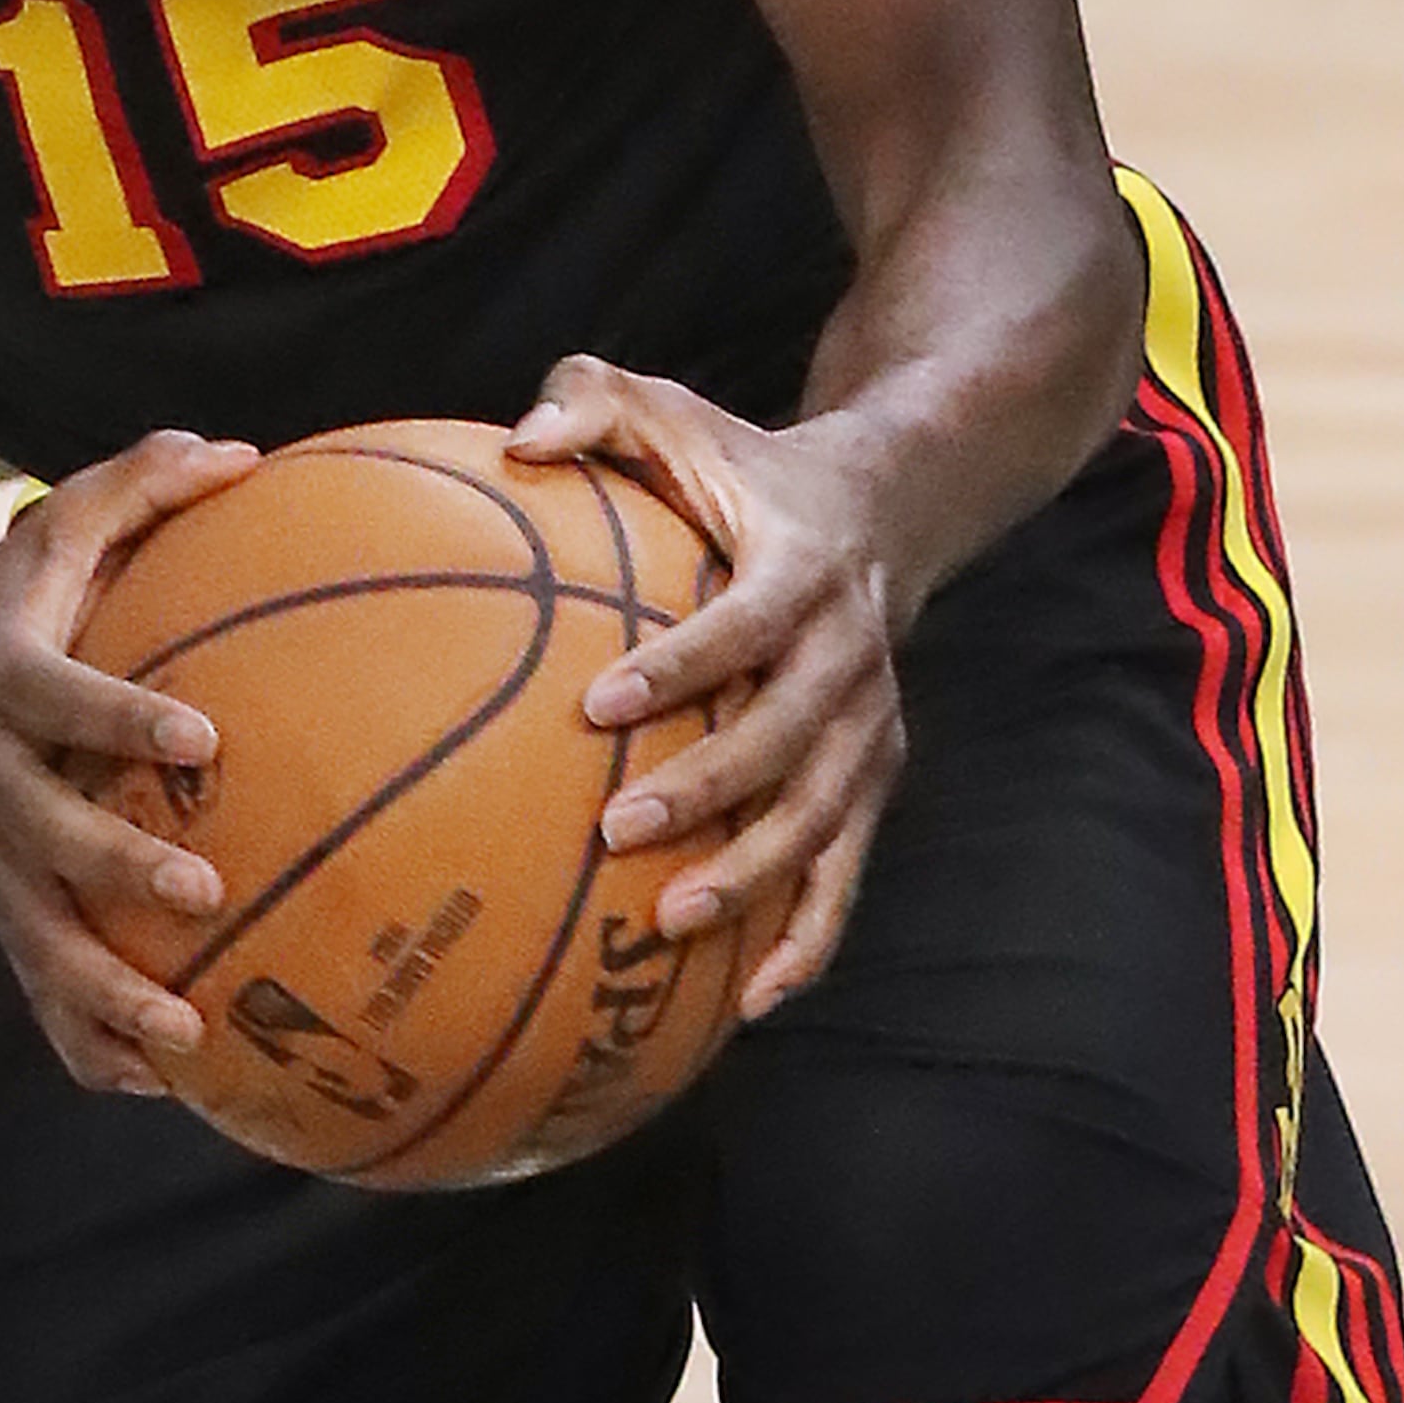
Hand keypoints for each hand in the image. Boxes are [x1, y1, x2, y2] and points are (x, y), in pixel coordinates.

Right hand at [0, 431, 258, 1094]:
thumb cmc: (18, 589)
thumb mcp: (60, 525)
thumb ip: (141, 484)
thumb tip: (238, 453)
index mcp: (4, 681)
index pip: (61, 701)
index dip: (124, 719)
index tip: (203, 741)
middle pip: (40, 835)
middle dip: (116, 868)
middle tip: (204, 889)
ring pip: (32, 939)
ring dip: (105, 995)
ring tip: (188, 1039)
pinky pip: (36, 993)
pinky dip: (89, 1044)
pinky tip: (163, 1089)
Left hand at [508, 358, 907, 1019]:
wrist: (886, 503)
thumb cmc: (740, 464)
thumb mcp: (673, 411)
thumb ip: (593, 401)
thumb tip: (517, 439)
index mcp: (803, 567)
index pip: (747, 624)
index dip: (683, 665)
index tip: (600, 702)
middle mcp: (852, 653)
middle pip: (789, 735)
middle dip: (710, 788)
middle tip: (617, 829)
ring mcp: (871, 725)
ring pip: (825, 816)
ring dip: (758, 875)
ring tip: (672, 922)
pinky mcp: (875, 776)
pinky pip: (849, 870)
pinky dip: (810, 938)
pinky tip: (751, 1002)